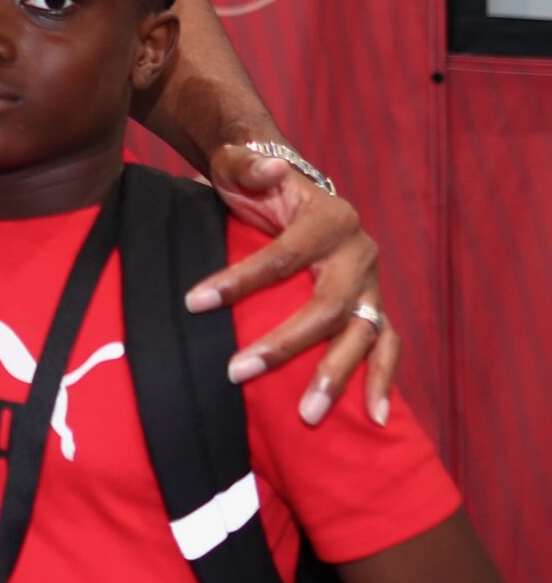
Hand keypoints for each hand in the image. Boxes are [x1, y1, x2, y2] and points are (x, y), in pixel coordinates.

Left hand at [190, 146, 397, 426]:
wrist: (286, 189)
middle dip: (284, 344)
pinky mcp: (376, 307)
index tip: (195, 303)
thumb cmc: (253, 182)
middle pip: (328, 306)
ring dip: (336, 376)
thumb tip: (269, 167)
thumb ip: (246, 164)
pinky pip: (388, 346)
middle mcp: (360, 252)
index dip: (240, 281)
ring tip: (308, 415)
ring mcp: (372, 284)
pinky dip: (383, 381)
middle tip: (236, 372)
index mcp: (329, 217)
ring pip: (363, 334)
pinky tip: (375, 418)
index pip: (283, 257)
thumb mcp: (240, 165)